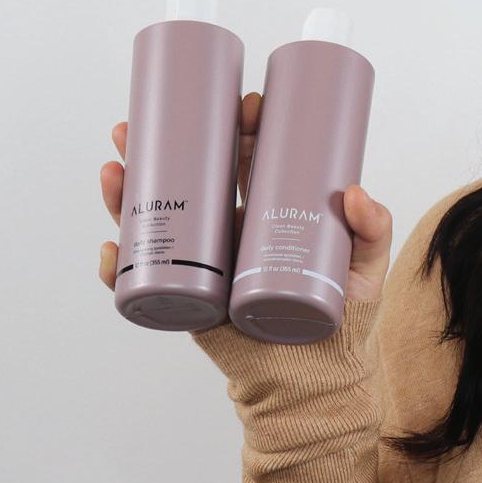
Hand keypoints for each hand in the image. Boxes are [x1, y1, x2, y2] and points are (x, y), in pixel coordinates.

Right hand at [99, 91, 395, 302]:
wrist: (320, 378)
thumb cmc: (345, 318)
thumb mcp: (364, 267)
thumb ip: (372, 229)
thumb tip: (354, 191)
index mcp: (264, 212)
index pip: (244, 159)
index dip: (237, 127)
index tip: (244, 104)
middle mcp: (228, 232)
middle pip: (188, 180)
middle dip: (159, 147)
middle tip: (141, 124)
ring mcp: (205, 264)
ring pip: (155, 220)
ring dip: (124, 193)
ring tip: (114, 167)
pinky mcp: (190, 302)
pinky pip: (143, 283)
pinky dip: (119, 268)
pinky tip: (109, 247)